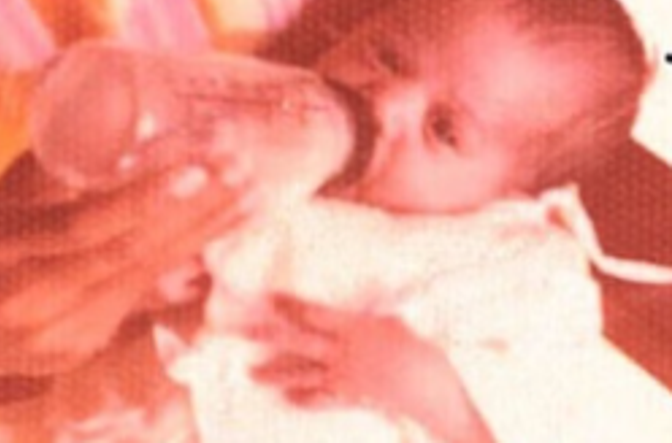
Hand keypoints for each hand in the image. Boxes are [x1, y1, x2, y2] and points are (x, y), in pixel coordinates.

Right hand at [0, 154, 256, 381]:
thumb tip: (96, 92)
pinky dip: (183, 262)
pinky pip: (142, 299)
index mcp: (6, 250)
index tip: (198, 166)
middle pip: (128, 256)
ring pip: (144, 279)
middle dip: (194, 214)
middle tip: (244, 169)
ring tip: (249, 195)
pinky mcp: (85, 349)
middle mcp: (35, 300)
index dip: (144, 200)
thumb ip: (48, 165)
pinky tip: (218, 232)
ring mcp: (63, 333)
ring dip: (202, 236)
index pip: (85, 228)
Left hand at [248, 294, 494, 442]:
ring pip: (304, 373)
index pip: (315, 314)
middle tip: (239, 331)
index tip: (270, 299)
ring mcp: (346, 376)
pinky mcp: (353, 396)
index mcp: (356, 328)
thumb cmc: (427, 352)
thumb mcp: (406, 319)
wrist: (436, 394)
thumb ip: (390, 298)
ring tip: (251, 374)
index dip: (291, 306)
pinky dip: (307, 398)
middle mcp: (344, 352)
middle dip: (269, 335)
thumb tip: (392, 276)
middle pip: (299, 341)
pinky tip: (289, 398)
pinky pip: (324, 398)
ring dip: (276, 373)